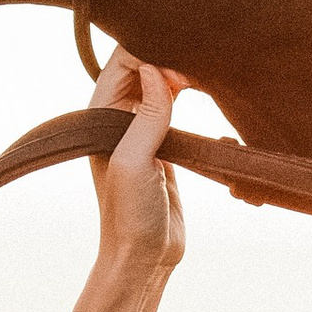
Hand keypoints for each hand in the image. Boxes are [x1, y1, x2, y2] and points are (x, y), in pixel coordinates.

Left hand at [88, 48, 187, 291]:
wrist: (144, 257)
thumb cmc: (130, 215)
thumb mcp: (134, 162)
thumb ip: (146, 115)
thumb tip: (154, 69)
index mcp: (101, 115)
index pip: (123, 63)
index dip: (151, 54)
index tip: (180, 69)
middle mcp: (118, 117)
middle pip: (143, 66)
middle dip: (169, 57)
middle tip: (200, 69)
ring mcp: (142, 130)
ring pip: (161, 84)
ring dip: (182, 74)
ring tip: (208, 75)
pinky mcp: (164, 145)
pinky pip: (175, 108)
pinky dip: (190, 96)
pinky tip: (209, 92)